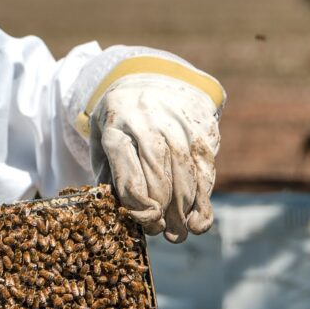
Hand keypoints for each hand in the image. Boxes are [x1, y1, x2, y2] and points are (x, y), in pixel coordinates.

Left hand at [90, 74, 220, 241]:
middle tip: (164, 233)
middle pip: (159, 174)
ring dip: (186, 210)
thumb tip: (123, 216)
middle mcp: (148, 120)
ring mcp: (178, 120)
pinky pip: (206, 166)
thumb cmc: (122, 120)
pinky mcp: (202, 124)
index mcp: (116, 124)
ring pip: (186, 173)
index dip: (138, 205)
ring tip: (182, 232)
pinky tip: (200, 218)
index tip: (146, 222)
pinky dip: (205, 196)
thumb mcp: (104, 139)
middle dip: (163, 211)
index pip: (128, 171)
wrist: (154, 75)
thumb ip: (109, 174)